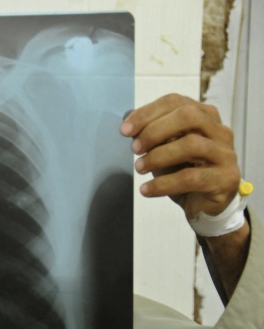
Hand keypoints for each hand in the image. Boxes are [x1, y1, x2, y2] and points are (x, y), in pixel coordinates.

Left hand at [121, 94, 240, 220]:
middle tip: (135, 149)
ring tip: (139, 168)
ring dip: (158, 156)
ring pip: (191, 145)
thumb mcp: (163, 149)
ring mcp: (226, 154)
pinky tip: (146, 189)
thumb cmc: (183, 171)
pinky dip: (163, 184)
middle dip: (155, 131)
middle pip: (188, 116)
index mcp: (204, 117)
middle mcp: (219, 131)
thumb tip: (129, 128)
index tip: (124, 130)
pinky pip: (191, 177)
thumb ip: (151, 136)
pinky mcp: (225, 178)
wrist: (203, 204)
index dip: (146, 113)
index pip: (175, 102)